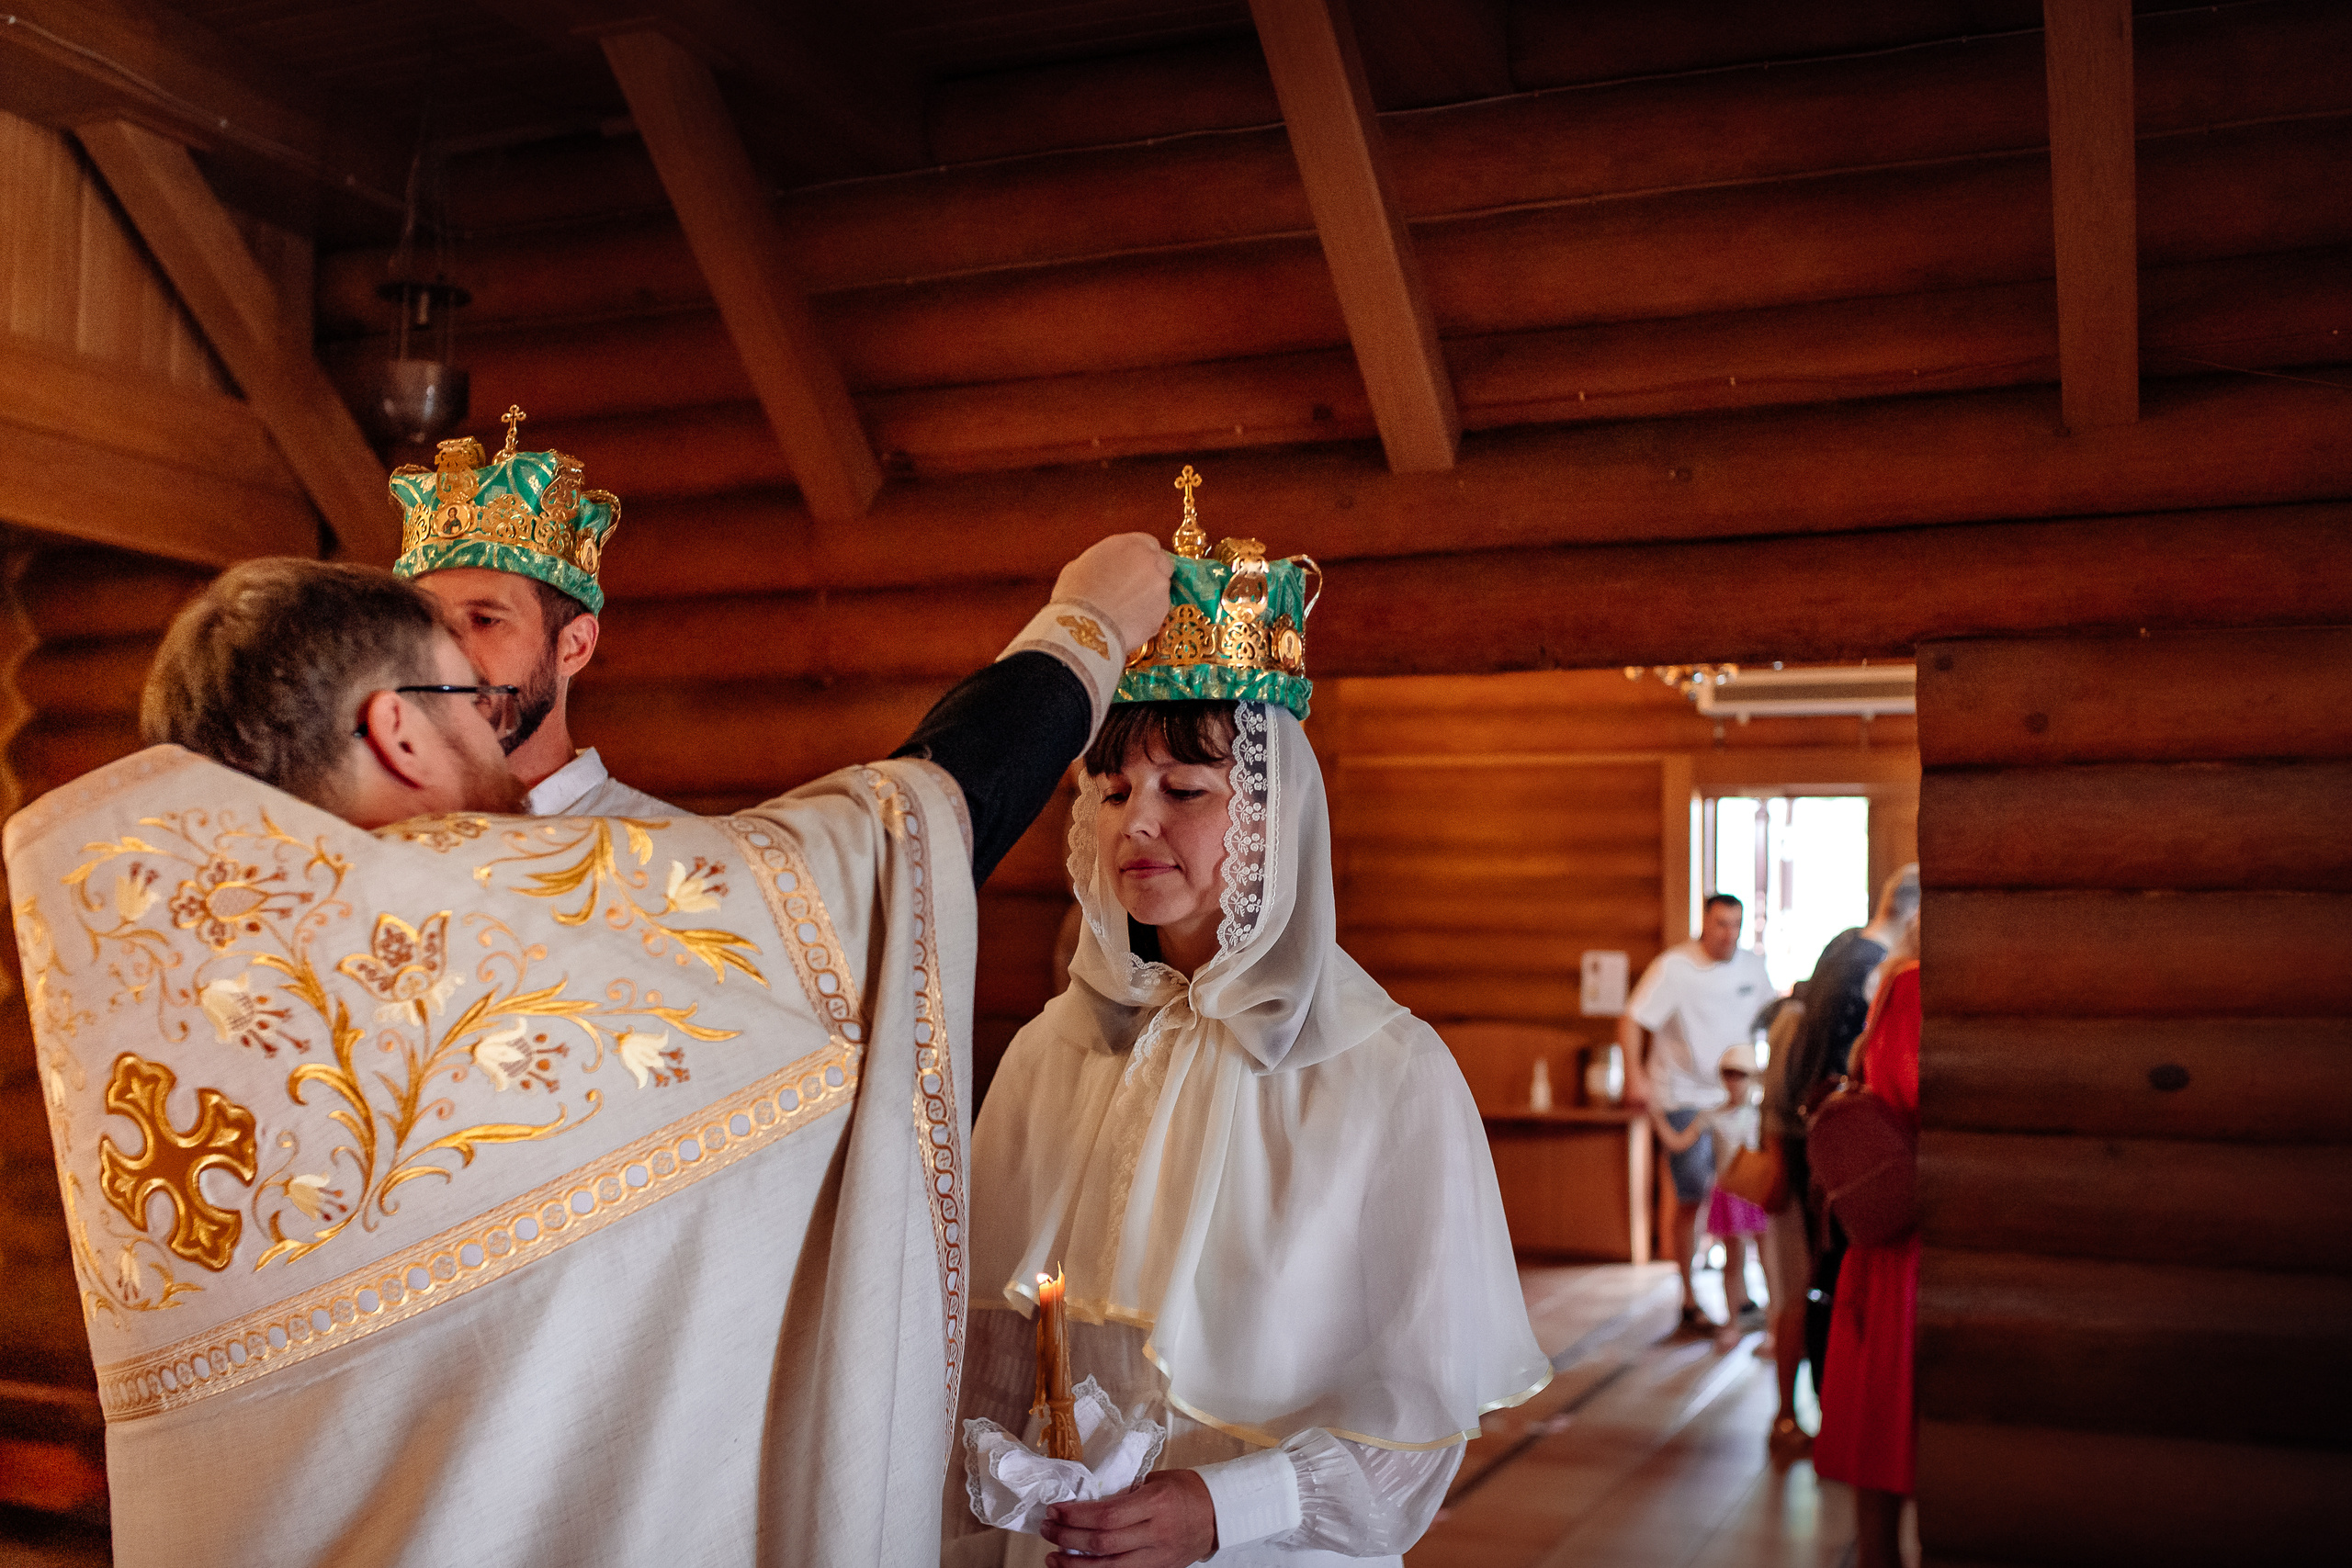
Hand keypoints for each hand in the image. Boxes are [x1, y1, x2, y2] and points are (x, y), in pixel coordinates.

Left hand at [1042, 1468, 1216, 1566]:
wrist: (1219, 1515)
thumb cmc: (1187, 1491)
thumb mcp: (1155, 1481)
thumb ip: (1124, 1492)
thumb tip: (1088, 1501)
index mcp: (1155, 1504)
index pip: (1107, 1515)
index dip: (1075, 1515)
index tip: (1055, 1510)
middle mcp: (1156, 1533)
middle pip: (1103, 1543)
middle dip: (1068, 1538)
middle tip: (1047, 1529)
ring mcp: (1157, 1557)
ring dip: (1075, 1565)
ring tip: (1052, 1557)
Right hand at [1053, 533, 1171, 658]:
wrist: (1084, 628)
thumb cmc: (1075, 596)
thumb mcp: (1080, 565)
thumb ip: (1101, 561)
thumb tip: (1101, 568)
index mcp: (1130, 544)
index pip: (1148, 544)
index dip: (1140, 557)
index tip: (1133, 567)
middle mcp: (1150, 562)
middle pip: (1162, 564)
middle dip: (1151, 574)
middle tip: (1133, 588)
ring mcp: (1160, 587)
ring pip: (1161, 590)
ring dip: (1149, 597)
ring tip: (1125, 609)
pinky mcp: (1163, 612)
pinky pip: (1158, 612)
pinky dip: (1148, 616)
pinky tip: (1128, 622)